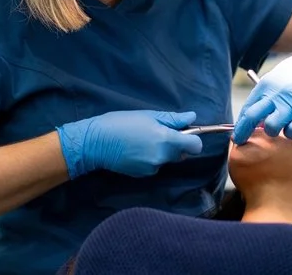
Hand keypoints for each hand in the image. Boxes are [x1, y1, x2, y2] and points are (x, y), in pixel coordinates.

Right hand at [57, 110, 202, 178]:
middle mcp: (162, 158)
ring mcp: (152, 168)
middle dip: (176, 143)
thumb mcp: (148, 116)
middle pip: (181, 153)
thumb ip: (173, 119)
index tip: (186, 133)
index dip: (194, 139)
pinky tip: (136, 149)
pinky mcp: (143, 175)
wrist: (96, 142)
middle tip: (158, 131)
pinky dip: (150, 158)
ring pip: (167, 159)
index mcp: (166, 140)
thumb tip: (192, 118)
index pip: (195, 146)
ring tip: (143, 139)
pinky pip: (155, 165)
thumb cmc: (121, 123)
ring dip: (162, 151)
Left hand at [233, 30, 291, 143]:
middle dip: (244, 131)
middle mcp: (275, 94)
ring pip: (271, 128)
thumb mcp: (279, 77)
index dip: (240, 124)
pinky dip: (291, 132)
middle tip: (242, 140)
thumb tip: (258, 117)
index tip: (238, 133)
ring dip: (273, 131)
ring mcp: (291, 104)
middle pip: (252, 117)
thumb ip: (268, 95)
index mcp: (266, 84)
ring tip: (282, 124)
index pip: (247, 108)